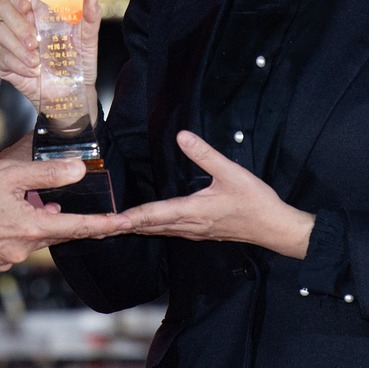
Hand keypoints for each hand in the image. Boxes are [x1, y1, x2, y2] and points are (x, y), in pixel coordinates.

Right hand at [0, 0, 100, 119]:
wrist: (71, 92)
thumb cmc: (78, 61)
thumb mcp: (88, 39)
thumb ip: (90, 16)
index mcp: (39, 10)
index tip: (27, 6)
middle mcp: (23, 22)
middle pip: (3, 6)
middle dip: (17, 23)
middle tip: (34, 40)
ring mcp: (11, 41)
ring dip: (17, 46)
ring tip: (37, 61)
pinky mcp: (5, 61)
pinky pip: (1, 56)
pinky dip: (18, 64)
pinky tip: (34, 71)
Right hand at [0, 157, 129, 269]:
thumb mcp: (9, 175)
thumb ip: (47, 173)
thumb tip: (78, 170)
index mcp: (30, 229)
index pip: (78, 228)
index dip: (104, 225)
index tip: (125, 224)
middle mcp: (22, 249)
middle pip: (58, 233)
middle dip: (69, 220)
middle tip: (82, 209)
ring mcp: (6, 257)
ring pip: (36, 238)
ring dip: (42, 221)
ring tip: (39, 202)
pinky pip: (17, 244)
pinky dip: (23, 229)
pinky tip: (13, 214)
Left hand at [117, 132, 315, 258]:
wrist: (275, 228)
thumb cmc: (255, 202)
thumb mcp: (232, 173)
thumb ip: (205, 154)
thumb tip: (182, 135)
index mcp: (192, 212)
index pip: (152, 215)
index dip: (127, 217)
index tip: (106, 221)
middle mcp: (188, 226)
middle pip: (147, 227)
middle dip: (120, 227)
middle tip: (93, 227)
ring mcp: (193, 231)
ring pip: (156, 231)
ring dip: (133, 228)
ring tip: (110, 226)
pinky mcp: (199, 232)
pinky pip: (167, 231)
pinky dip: (149, 228)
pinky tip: (143, 225)